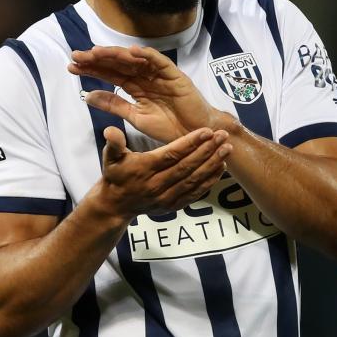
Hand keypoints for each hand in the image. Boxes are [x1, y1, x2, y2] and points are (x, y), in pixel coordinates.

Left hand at [69, 45, 229, 142]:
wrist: (193, 137)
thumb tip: (88, 96)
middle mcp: (145, 77)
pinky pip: (159, 62)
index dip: (92, 69)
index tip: (71, 67)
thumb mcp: (135, 117)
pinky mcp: (175, 75)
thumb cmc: (168, 127)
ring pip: (135, 60)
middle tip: (76, 56)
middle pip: (118, 64)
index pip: (110, 74)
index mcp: (136, 86)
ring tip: (96, 52)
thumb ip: (114, 105)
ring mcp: (159, 74)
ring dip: (116, 54)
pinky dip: (146, 55)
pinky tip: (130, 52)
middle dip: (97, 59)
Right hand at [93, 125, 230, 221]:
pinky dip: (210, 181)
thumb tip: (110, 130)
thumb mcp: (109, 158)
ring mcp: (166, 197)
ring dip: (212, 164)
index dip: (190, 143)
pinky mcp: (173, 205)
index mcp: (144, 169)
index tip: (207, 131)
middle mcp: (156, 185)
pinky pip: (195, 193)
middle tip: (223, 136)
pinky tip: (221, 168)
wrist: (115, 205)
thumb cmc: (115, 175)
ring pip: (194, 180)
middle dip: (207, 151)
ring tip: (227, 150)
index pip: (171, 155)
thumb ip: (113, 144)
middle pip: (187, 167)